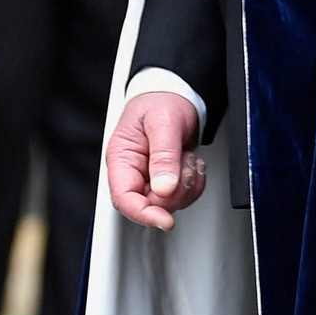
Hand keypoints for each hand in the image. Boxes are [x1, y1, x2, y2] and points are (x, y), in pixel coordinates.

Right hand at [106, 92, 207, 230]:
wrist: (176, 94)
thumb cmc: (161, 101)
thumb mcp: (163, 123)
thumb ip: (163, 155)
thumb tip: (164, 188)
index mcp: (121, 159)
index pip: (124, 198)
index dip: (143, 214)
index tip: (165, 220)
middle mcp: (134, 172)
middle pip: (151, 205)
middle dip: (176, 190)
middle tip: (185, 164)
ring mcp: (151, 177)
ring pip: (170, 203)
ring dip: (187, 184)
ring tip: (188, 158)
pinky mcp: (167, 179)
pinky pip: (182, 194)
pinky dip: (194, 182)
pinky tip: (191, 162)